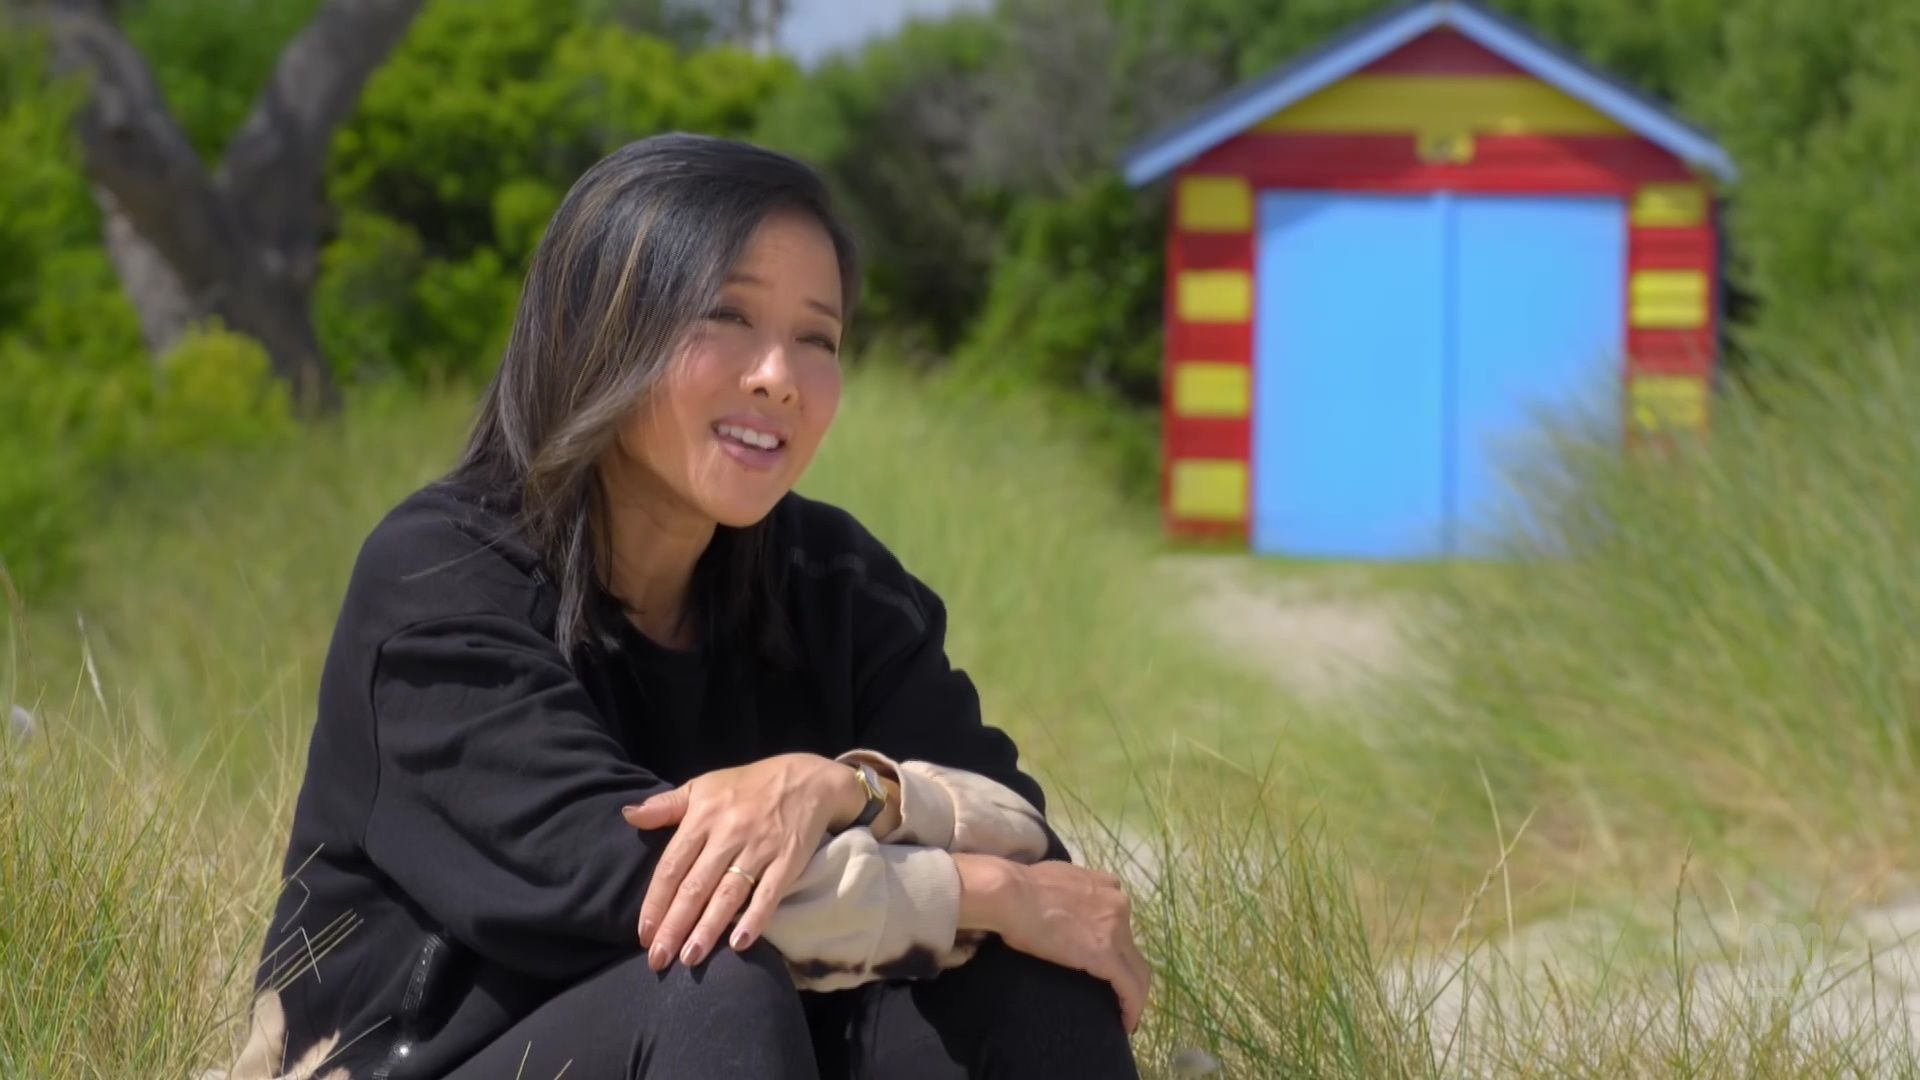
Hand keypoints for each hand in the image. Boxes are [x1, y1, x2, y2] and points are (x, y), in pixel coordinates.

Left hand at [621, 753, 865, 970]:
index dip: (656, 902)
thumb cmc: (747, 786)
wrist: (806, 779)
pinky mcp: (788, 859)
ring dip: (708, 929)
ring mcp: (760, 847)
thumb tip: (628, 815)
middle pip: (696, 886)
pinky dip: (755, 918)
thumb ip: (665, 806)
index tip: (644, 934)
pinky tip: (739, 943)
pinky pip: (770, 892)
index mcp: (703, 816)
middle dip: (675, 926)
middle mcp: (729, 833)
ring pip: (728, 894)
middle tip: (658, 960)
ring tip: (690, 958)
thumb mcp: (703, 786)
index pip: (672, 865)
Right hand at [954, 854, 1151, 1034]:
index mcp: (1104, 885)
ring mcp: (1115, 930)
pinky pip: (1130, 988)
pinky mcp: (1106, 956)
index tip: (1106, 963)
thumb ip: (1068, 891)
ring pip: (1137, 970)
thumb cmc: (1018, 888)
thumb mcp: (1054, 878)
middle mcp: (1118, 903)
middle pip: (1131, 947)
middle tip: (1114, 994)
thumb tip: (1057, 904)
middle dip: (1126, 971)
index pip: (1119, 920)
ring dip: (1134, 995)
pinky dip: (1131, 1008)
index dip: (1116, 943)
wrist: (1010, 894)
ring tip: (1123, 1016)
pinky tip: (1125, 1024)